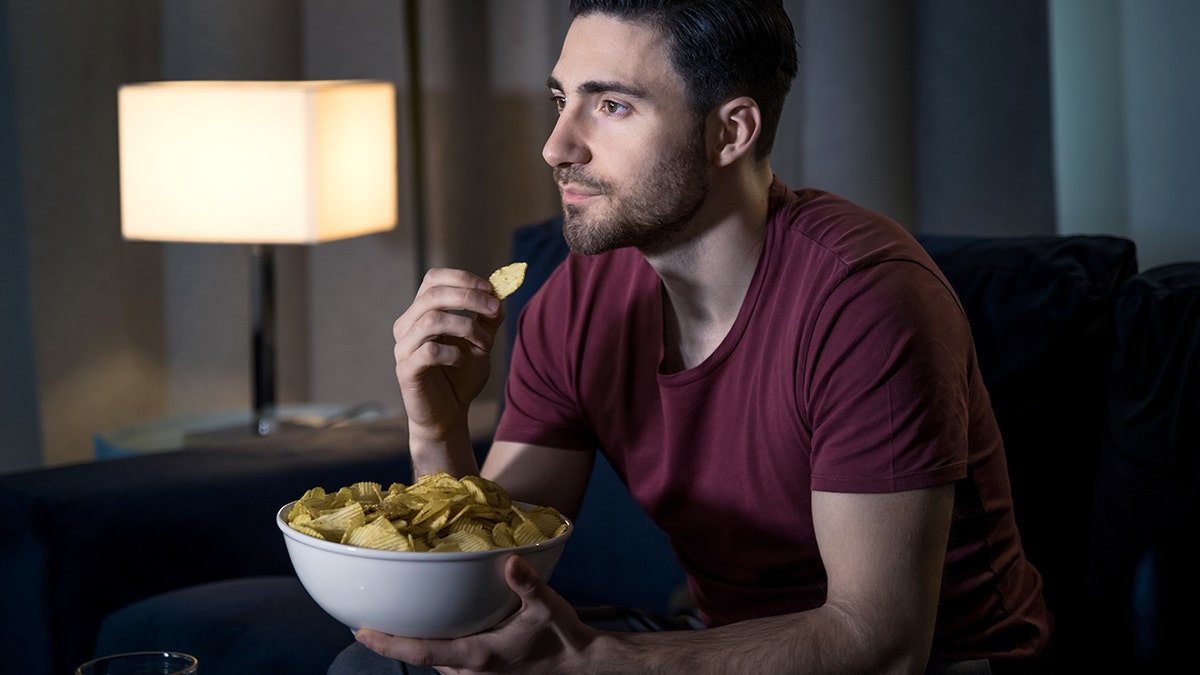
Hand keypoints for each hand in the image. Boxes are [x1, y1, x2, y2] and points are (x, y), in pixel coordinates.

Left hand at [355, 555, 593, 673]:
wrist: (579, 665)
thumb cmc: (562, 637)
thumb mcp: (547, 607)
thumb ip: (527, 584)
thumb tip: (510, 561)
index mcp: (478, 655)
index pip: (421, 652)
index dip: (388, 644)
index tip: (360, 633)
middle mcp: (470, 671)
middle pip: (420, 656)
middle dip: (395, 640)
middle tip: (368, 618)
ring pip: (433, 660)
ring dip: (415, 643)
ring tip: (395, 620)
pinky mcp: (481, 674)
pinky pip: (447, 661)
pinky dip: (434, 646)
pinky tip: (435, 627)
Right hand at [393, 268, 502, 443]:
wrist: (449, 415)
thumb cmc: (462, 376)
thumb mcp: (481, 342)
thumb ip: (488, 318)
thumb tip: (500, 292)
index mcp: (422, 313)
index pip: (433, 279)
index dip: (462, 278)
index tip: (490, 288)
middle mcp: (407, 326)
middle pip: (432, 295)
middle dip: (469, 298)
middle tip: (494, 310)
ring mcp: (404, 348)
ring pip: (431, 320)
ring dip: (466, 327)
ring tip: (485, 344)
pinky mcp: (406, 371)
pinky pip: (428, 352)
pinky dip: (452, 352)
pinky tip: (462, 361)